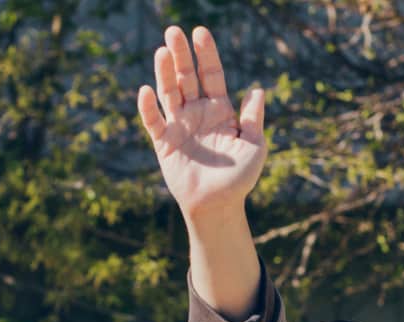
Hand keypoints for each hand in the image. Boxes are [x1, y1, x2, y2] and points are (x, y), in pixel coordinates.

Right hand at [137, 27, 266, 217]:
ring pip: (169, 92)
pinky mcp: (164, 143)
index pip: (212, 75)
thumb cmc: (239, 179)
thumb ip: (252, 120)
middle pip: (187, 77)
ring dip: (164, 73)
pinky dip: (148, 107)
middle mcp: (197, 113)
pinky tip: (147, 91)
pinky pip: (153, 121)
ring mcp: (179, 126)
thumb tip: (256, 91)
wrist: (217, 207)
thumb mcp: (254, 147)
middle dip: (180, 54)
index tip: (200, 32)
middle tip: (173, 31)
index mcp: (220, 110)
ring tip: (162, 51)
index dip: (206, 54)